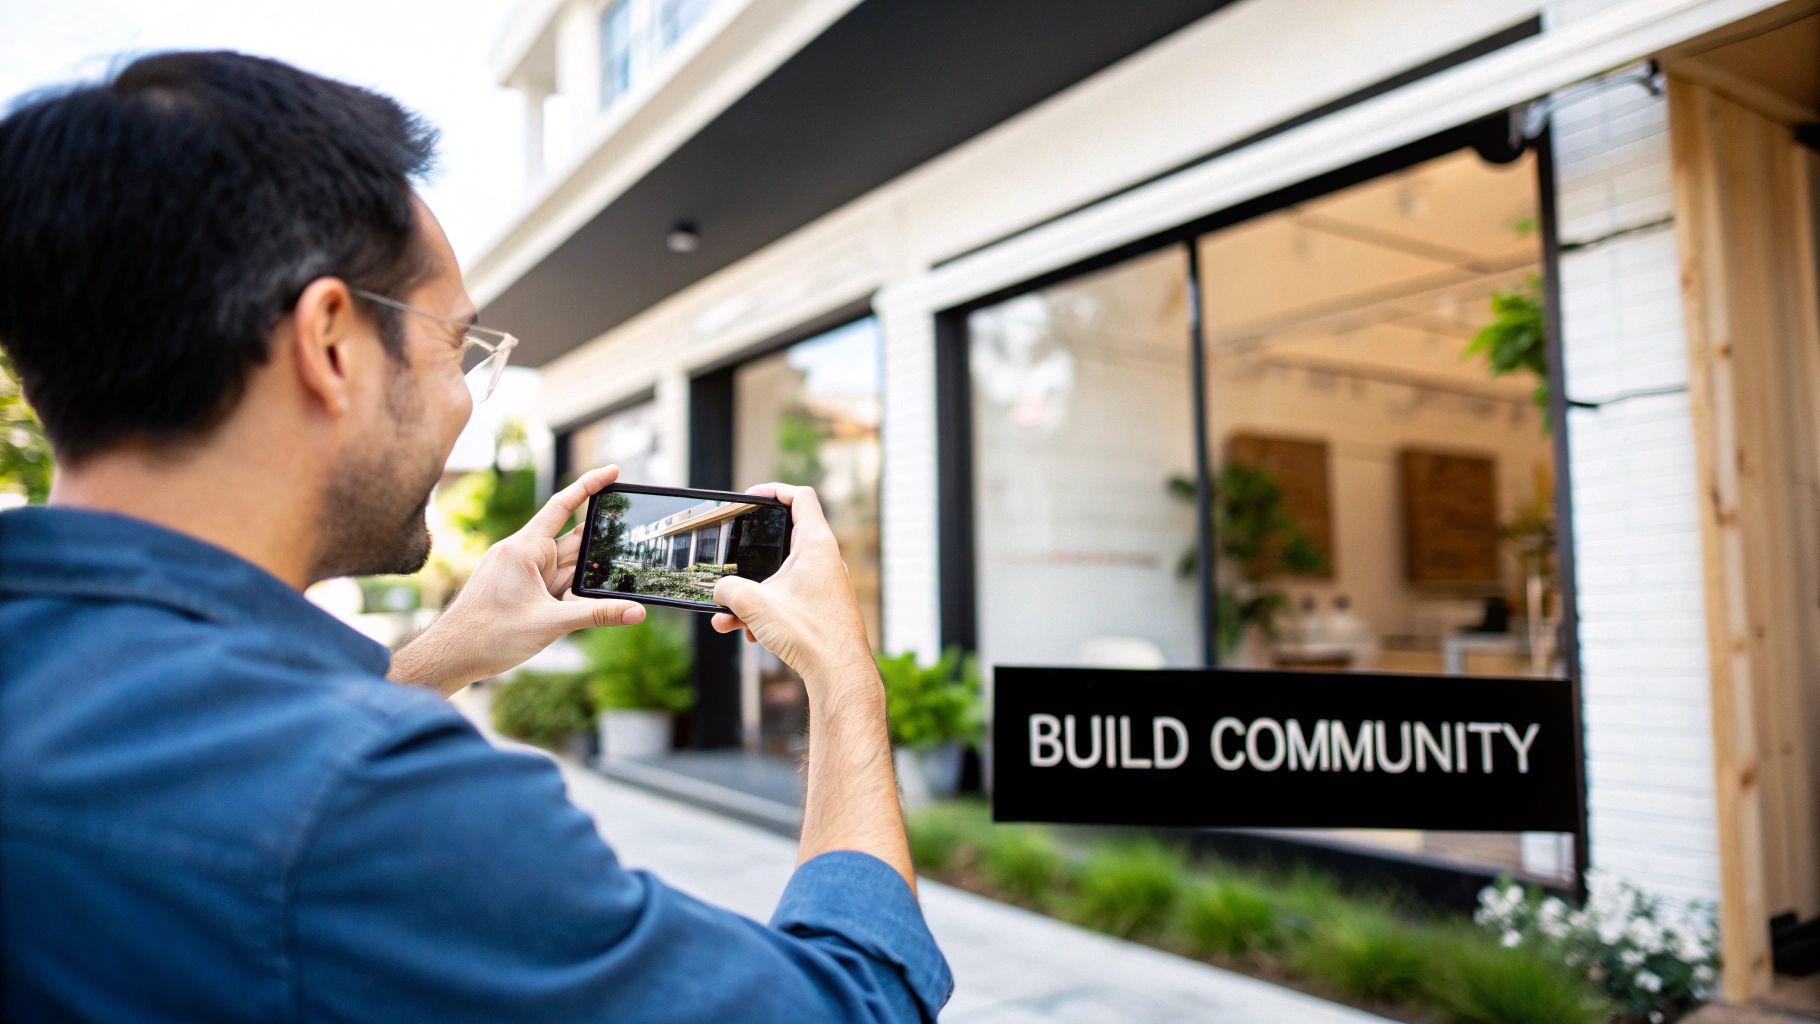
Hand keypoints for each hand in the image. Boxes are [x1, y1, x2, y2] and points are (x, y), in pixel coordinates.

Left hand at [390, 466, 645, 695]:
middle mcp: (522, 553)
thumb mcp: (551, 624)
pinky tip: (587, 602)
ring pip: (565, 565)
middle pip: (572, 541)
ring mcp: (520, 571)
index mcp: (524, 549)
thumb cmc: (489, 636)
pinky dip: (572, 590)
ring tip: (615, 582)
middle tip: (632, 542)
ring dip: (586, 575)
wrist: (450, 656)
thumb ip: (597, 615)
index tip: (613, 471)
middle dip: (599, 546)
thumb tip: (637, 613)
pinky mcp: (519, 587)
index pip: (562, 506)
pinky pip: (554, 581)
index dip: (589, 486)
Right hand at [710, 483, 873, 698]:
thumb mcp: (755, 605)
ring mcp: (825, 584)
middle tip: (732, 560)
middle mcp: (825, 560)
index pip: (800, 498)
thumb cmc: (810, 633)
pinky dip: (768, 611)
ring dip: (753, 595)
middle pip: (784, 542)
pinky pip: (789, 599)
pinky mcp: (823, 607)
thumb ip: (729, 590)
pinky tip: (751, 635)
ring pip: (782, 578)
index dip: (775, 490)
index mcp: (816, 544)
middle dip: (752, 558)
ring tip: (729, 618)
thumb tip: (719, 591)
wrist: (839, 674)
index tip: (752, 496)